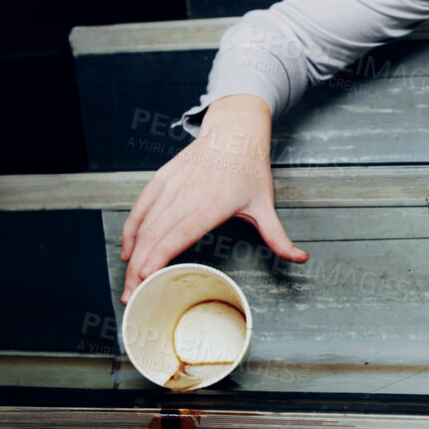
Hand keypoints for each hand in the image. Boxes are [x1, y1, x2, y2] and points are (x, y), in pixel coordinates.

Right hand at [119, 94, 307, 303]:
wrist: (233, 131)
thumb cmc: (249, 169)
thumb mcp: (265, 204)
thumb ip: (278, 236)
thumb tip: (300, 257)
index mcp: (210, 204)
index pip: (179, 234)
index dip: (159, 256)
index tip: (146, 277)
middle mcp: (186, 196)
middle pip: (156, 236)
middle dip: (140, 269)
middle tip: (133, 297)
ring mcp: (170, 186)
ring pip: (144, 225)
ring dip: (133, 255)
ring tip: (129, 281)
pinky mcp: (161, 179)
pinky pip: (140, 208)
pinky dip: (131, 231)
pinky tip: (128, 251)